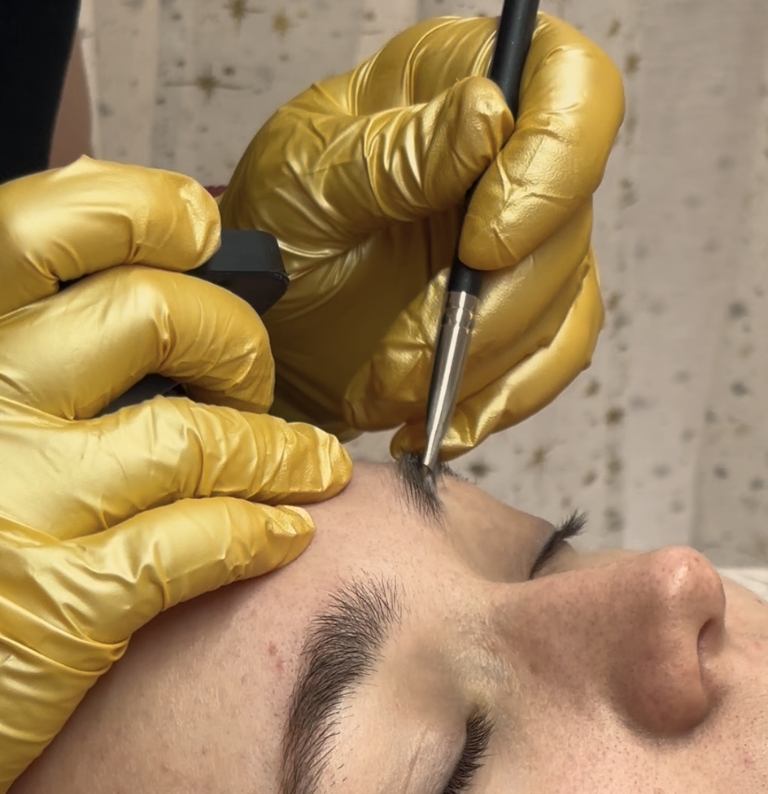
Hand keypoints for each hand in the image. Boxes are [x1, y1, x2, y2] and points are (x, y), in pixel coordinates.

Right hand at [0, 157, 350, 793]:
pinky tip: (285, 534)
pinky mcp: (66, 599)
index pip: (47, 226)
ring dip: (279, 448)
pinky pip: (200, 538)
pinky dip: (261, 530)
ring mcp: (21, 499)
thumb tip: (159, 276)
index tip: (199, 230)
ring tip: (313, 464)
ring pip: (197, 435)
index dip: (144, 211)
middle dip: (238, 345)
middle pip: (153, 316)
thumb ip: (36, 351)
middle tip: (252, 381)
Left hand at [219, 14, 623, 457]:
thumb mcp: (308, 183)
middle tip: (401, 355)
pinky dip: (500, 403)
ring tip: (390, 391)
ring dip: (478, 365)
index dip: (549, 169)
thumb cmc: (275, 232)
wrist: (270, 324)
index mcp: (460, 85)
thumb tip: (490, 114)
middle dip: (488, 308)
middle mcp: (509, 158)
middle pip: (570, 220)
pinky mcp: (522, 311)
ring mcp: (524, 238)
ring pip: (563, 301)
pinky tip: (440, 424)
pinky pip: (551, 359)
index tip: (477, 247)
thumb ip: (397, 155)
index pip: (570, 90)